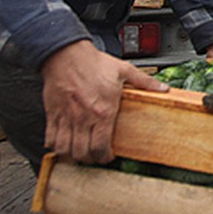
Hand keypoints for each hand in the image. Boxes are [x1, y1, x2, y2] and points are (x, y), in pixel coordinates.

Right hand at [40, 40, 168, 163]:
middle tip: (94, 156)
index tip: (108, 156)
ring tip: (79, 153)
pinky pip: (50, 138)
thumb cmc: (93, 63)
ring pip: (65, 149)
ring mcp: (67, 117)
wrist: (67, 54)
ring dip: (72, 155)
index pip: (101, 146)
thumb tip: (162, 88)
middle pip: (83, 153)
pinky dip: (55, 146)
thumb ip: (144, 82)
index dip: (105, 157)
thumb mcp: (124, 70)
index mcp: (103, 111)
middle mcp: (84, 118)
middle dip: (90, 159)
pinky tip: (62, 144)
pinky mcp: (53, 114)